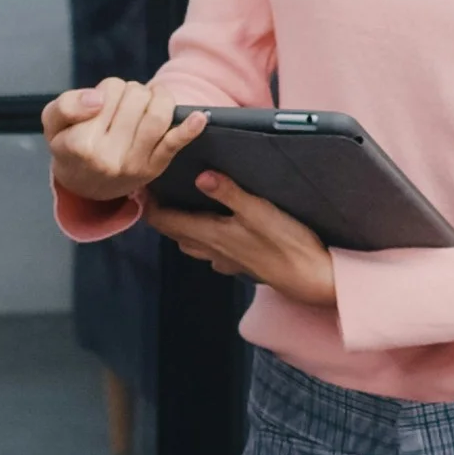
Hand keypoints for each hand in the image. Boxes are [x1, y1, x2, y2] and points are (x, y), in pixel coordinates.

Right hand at [44, 77, 204, 204]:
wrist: (86, 184)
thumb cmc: (69, 145)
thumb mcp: (53, 124)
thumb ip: (67, 105)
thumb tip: (97, 100)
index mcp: (81, 144)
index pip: (108, 92)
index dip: (107, 90)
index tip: (100, 103)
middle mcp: (109, 157)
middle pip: (135, 98)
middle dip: (131, 91)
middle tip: (122, 104)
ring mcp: (135, 165)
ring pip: (156, 115)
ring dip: (156, 98)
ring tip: (147, 100)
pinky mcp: (155, 167)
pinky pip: (174, 144)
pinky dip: (189, 129)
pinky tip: (200, 117)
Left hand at [147, 173, 337, 307]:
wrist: (311, 278)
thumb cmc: (288, 244)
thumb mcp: (259, 211)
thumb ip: (229, 193)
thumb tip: (200, 176)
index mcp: (210, 234)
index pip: (165, 221)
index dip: (149, 205)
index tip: (142, 186)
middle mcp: (212, 250)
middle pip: (173, 232)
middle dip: (161, 213)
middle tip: (156, 192)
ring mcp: (225, 260)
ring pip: (190, 244)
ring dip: (180, 226)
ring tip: (181, 206)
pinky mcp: (240, 264)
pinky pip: (210, 252)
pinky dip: (203, 238)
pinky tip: (215, 229)